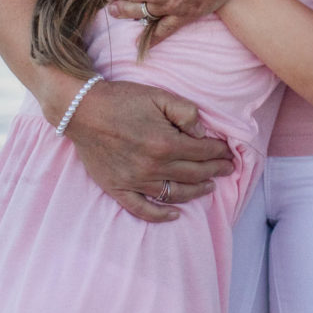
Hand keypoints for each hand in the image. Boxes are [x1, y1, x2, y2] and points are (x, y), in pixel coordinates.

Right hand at [51, 78, 234, 223]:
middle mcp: (153, 167)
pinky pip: (142, 209)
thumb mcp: (158, 95)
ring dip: (196, 192)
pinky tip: (174, 215)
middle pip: (193, 174)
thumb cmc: (121, 99)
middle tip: (227, 169)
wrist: (82, 109)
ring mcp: (135, 181)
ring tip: (209, 187)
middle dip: (215, 171)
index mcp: (165, 143)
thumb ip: (185, 113)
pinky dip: (160, 216)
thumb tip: (202, 134)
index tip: (230, 153)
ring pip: (174, 194)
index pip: (203, 153)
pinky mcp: (118, 188)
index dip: (220, 153)